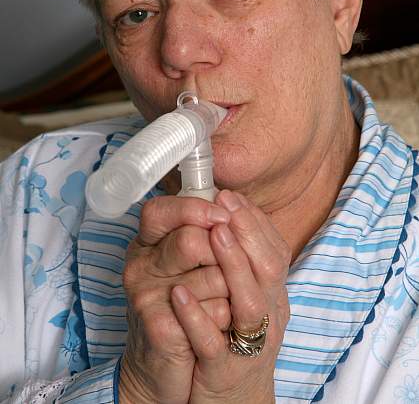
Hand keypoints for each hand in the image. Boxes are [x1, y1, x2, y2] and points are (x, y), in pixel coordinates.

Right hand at [119, 195, 231, 403]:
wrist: (164, 371)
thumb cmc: (186, 307)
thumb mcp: (191, 263)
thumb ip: (206, 231)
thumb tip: (233, 204)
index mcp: (148, 242)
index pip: (160, 210)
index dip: (194, 209)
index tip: (224, 216)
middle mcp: (140, 264)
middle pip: (191, 240)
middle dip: (226, 254)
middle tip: (232, 272)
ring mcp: (146, 296)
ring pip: (213, 276)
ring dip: (233, 290)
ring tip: (226, 302)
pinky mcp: (159, 328)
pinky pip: (214, 311)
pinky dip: (228, 317)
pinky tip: (221, 324)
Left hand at [170, 190, 290, 403]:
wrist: (231, 403)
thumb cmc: (233, 341)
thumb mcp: (246, 300)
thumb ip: (240, 264)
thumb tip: (223, 215)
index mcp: (272, 295)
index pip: (276, 250)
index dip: (254, 220)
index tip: (230, 196)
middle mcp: (267, 315)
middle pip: (270, 268)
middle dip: (246, 231)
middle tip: (223, 205)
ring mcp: (248, 343)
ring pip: (250, 301)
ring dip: (232, 263)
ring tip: (212, 234)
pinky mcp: (223, 371)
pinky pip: (213, 343)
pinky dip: (198, 316)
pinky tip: (178, 294)